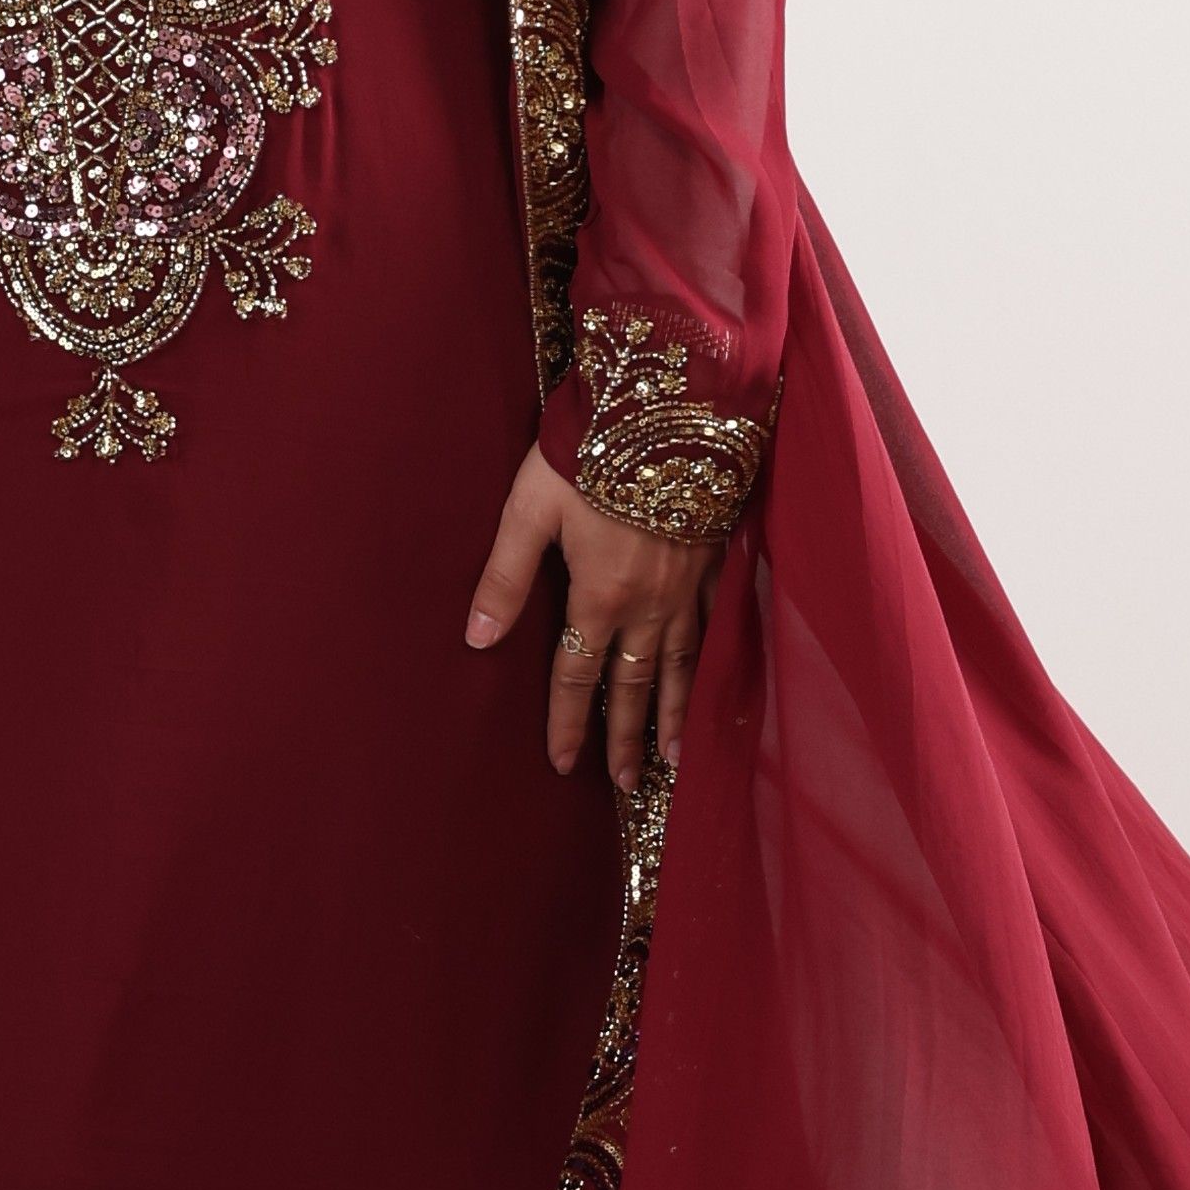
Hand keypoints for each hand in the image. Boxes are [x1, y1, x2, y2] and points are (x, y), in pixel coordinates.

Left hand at [465, 445, 716, 791]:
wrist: (671, 406)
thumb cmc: (589, 449)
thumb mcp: (530, 509)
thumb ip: (504, 576)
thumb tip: (474, 639)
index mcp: (598, 596)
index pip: (576, 674)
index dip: (567, 722)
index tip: (564, 763)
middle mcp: (647, 604)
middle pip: (632, 684)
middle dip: (625, 737)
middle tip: (625, 783)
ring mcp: (687, 586)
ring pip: (681, 665)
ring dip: (674, 715)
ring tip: (675, 760)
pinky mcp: (715, 560)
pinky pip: (715, 627)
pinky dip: (713, 662)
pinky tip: (714, 680)